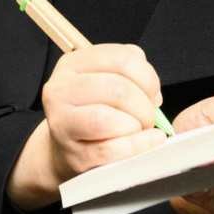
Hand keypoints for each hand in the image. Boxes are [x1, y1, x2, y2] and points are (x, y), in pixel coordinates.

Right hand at [7, 44, 166, 210]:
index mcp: (72, 64)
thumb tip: (152, 92)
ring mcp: (62, 123)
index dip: (148, 76)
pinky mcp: (72, 154)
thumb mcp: (103, 81)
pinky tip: (149, 141)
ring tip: (141, 129)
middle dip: (144, 105)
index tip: (152, 92)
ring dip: (137, 125)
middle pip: (117, 89)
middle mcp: (60, 89)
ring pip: (107, 119)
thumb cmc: (92, 111)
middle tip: (149, 116)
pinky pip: (110, 150)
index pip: (121, 58)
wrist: (66, 150)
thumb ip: (129, 72)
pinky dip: (138, 145)